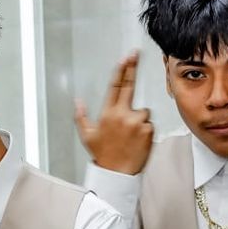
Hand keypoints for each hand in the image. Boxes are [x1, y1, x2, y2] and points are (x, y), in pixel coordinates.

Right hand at [73, 52, 152, 174]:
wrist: (117, 173)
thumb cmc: (103, 155)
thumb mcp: (87, 136)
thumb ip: (81, 117)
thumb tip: (78, 102)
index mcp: (107, 114)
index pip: (115, 86)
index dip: (121, 70)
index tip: (125, 58)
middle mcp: (122, 115)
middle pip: (130, 87)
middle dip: (132, 69)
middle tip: (135, 54)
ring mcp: (136, 122)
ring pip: (142, 112)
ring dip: (139, 120)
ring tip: (130, 135)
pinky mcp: (148, 130)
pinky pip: (149, 124)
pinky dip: (145, 130)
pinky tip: (137, 141)